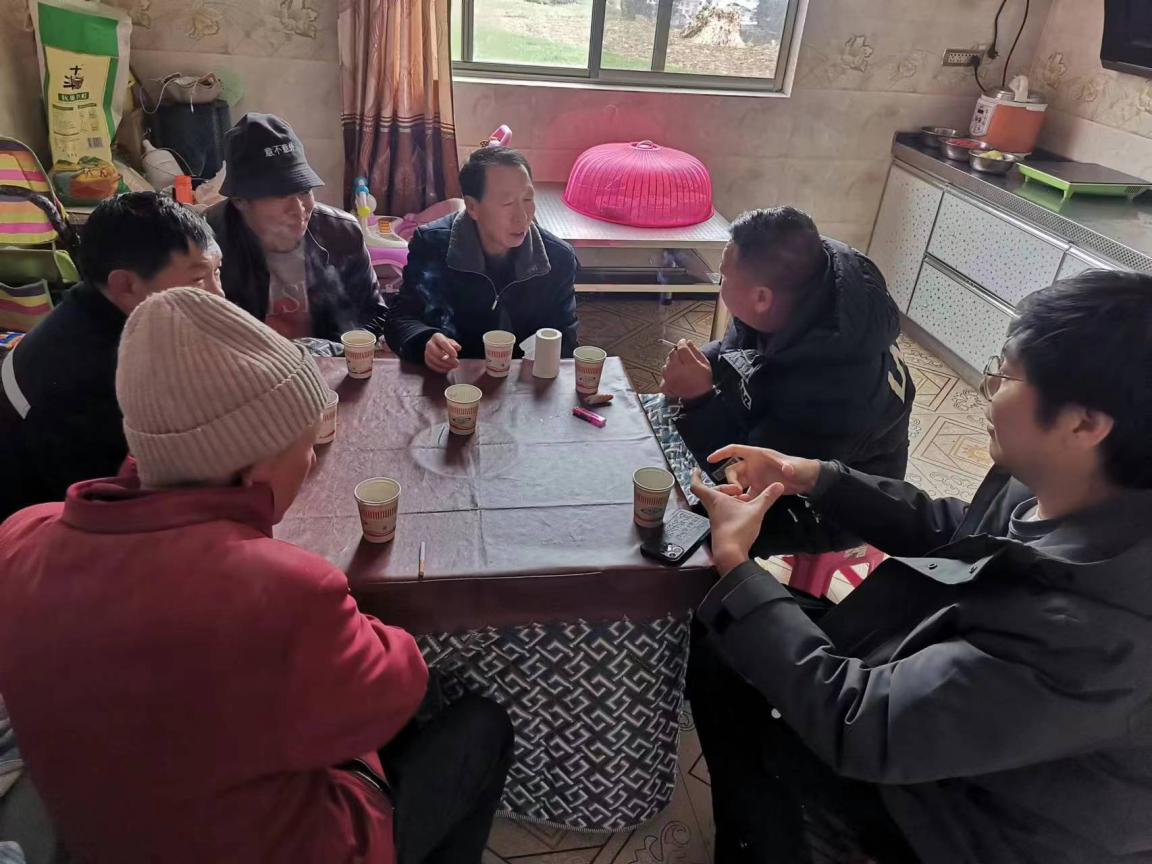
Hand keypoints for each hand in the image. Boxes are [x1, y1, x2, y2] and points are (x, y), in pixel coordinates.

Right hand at [424, 332, 461, 372]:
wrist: (439, 348)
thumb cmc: (447, 345)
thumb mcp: (452, 342)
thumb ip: (455, 345)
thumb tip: (458, 348)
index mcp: (437, 337)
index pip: (443, 342)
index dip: (449, 349)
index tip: (456, 355)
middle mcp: (429, 344)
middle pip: (436, 351)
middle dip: (447, 359)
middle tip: (456, 363)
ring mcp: (427, 352)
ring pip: (434, 360)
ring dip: (445, 365)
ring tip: (453, 366)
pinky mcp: (426, 360)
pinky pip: (432, 366)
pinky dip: (441, 369)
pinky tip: (448, 369)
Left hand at [660, 339, 712, 399]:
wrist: (699, 398)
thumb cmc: (703, 381)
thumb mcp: (705, 364)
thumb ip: (696, 351)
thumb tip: (688, 342)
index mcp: (689, 364)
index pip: (681, 348)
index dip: (682, 343)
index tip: (683, 342)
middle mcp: (677, 370)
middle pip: (672, 354)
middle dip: (676, 353)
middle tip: (682, 356)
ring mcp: (670, 378)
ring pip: (666, 364)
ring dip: (671, 363)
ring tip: (680, 368)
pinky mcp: (666, 385)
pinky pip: (663, 375)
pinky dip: (667, 374)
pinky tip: (674, 376)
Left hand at [690, 469, 784, 573]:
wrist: (730, 554)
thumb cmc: (737, 530)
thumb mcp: (756, 510)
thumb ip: (767, 497)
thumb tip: (779, 485)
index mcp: (715, 500)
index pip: (697, 485)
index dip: (695, 476)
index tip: (697, 470)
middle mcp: (713, 508)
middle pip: (711, 493)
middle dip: (723, 487)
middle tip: (737, 489)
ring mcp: (716, 519)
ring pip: (719, 503)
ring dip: (730, 498)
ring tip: (745, 499)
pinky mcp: (722, 527)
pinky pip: (724, 513)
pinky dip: (732, 508)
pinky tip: (745, 512)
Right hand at [707, 444, 821, 497]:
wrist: (806, 479)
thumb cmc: (799, 467)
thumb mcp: (794, 466)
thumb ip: (789, 467)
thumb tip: (787, 470)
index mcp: (756, 455)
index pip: (735, 450)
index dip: (722, 453)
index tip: (710, 459)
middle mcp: (752, 466)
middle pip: (733, 471)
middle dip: (731, 481)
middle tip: (737, 492)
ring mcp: (755, 477)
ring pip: (738, 484)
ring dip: (736, 493)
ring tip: (740, 501)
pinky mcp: (759, 488)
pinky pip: (747, 494)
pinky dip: (745, 500)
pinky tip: (746, 507)